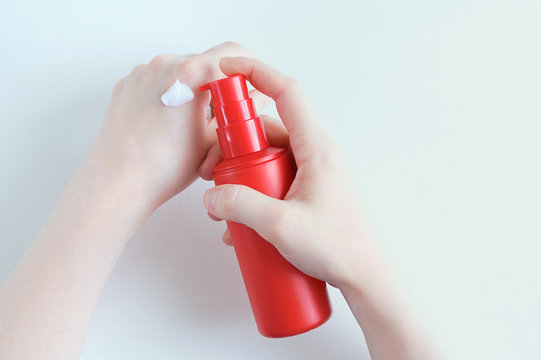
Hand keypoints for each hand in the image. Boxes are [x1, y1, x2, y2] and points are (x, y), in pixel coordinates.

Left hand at [85, 42, 266, 212]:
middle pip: (203, 63)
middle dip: (215, 84)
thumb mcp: (215, 141)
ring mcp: (141, 73)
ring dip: (191, 89)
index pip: (231, 52)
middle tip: (220, 115)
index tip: (247, 81)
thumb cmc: (163, 168)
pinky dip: (168, 94)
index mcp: (190, 75)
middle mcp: (164, 65)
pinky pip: (155, 81)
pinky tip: (166, 124)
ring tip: (188, 125)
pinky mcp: (126, 85)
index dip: (246, 66)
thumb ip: (241, 113)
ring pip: (178, 72)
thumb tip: (255, 98)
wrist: (118, 181)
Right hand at [200, 56, 372, 289]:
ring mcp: (309, 174)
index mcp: (315, 148)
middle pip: (266, 131)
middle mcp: (313, 154)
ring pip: (265, 159)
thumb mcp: (281, 226)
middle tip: (210, 171)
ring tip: (222, 207)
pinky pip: (272, 181)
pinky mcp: (304, 193)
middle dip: (232, 146)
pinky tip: (240, 225)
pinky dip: (252, 194)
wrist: (363, 276)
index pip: (286, 94)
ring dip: (239, 176)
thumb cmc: (338, 247)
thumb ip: (242, 206)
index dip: (256, 73)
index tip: (227, 68)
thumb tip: (212, 195)